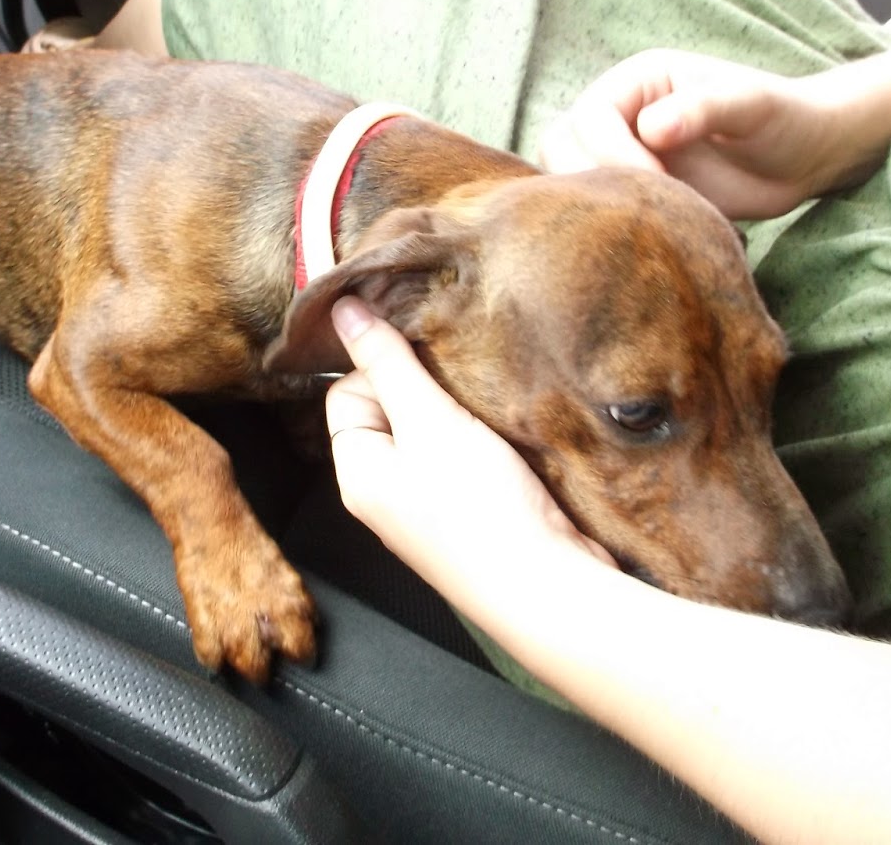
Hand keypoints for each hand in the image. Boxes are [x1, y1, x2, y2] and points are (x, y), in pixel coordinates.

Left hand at [324, 298, 611, 601]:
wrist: (548, 584)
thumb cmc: (480, 507)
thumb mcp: (429, 420)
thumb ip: (387, 361)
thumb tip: (341, 306)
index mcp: (359, 472)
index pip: (346, 391)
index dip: (384, 368)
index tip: (428, 366)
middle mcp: (386, 490)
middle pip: (392, 408)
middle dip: (429, 386)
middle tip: (463, 384)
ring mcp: (430, 503)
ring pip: (434, 429)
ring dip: (461, 411)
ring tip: (487, 409)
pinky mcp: (471, 509)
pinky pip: (465, 454)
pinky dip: (485, 437)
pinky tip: (507, 436)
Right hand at [538, 48, 882, 219]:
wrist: (806, 158)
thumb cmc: (784, 118)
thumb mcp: (752, 105)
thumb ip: (703, 109)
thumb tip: (651, 129)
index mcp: (636, 82)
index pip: (588, 118)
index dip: (611, 154)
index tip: (656, 183)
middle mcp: (618, 116)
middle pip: (559, 146)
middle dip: (589, 180)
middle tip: (641, 209)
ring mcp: (621, 156)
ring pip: (568, 182)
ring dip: (595, 206)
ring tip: (646, 224)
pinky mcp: (632, 194)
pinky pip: (598, 212)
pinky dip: (610, 227)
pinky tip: (649, 240)